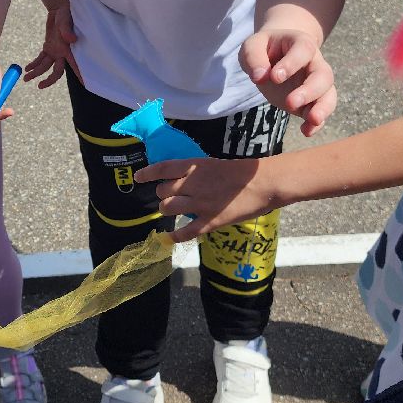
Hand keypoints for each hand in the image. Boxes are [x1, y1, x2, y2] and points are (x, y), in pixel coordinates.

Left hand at [22, 3, 77, 88]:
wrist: (60, 9)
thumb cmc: (66, 14)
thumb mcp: (66, 21)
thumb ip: (67, 30)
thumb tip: (71, 39)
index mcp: (69, 50)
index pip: (76, 65)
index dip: (80, 75)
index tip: (85, 84)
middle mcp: (63, 53)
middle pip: (57, 72)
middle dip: (48, 80)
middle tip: (39, 86)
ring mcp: (55, 51)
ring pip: (45, 67)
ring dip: (36, 73)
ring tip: (26, 79)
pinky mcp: (48, 47)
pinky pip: (40, 58)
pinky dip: (34, 64)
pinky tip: (27, 69)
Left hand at [135, 155, 277, 242]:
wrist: (264, 183)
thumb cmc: (244, 172)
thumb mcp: (215, 165)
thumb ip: (197, 173)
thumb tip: (183, 180)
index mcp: (195, 166)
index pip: (163, 168)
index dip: (148, 173)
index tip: (139, 177)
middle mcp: (193, 184)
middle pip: (163, 191)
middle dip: (163, 194)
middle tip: (170, 196)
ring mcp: (200, 203)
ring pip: (168, 208)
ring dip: (166, 210)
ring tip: (171, 211)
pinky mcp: (210, 221)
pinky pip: (186, 231)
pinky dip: (175, 236)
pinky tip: (169, 238)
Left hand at [240, 29, 336, 135]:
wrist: (274, 56)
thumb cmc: (264, 49)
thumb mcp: (252, 46)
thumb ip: (254, 58)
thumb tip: (260, 77)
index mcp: (301, 44)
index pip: (303, 51)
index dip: (291, 63)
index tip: (274, 78)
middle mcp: (314, 63)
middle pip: (323, 76)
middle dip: (309, 91)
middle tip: (290, 103)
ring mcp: (316, 83)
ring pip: (329, 95)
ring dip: (322, 108)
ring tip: (311, 120)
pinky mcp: (312, 101)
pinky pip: (321, 111)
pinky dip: (316, 124)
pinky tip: (306, 132)